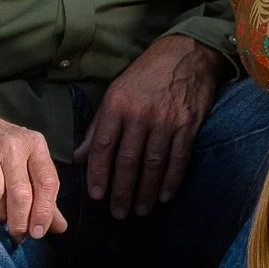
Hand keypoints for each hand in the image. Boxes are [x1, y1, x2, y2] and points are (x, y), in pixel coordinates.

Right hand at [0, 93, 65, 238]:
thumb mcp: (26, 162)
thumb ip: (43, 195)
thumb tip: (60, 227)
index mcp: (34, 144)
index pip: (47, 182)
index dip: (44, 211)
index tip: (38, 232)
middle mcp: (12, 143)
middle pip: (21, 192)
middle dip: (20, 221)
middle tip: (17, 235)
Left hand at [73, 35, 229, 218]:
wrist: (186, 54)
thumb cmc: (145, 75)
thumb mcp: (115, 92)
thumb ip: (98, 126)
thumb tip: (80, 157)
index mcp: (117, 104)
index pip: (103, 145)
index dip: (98, 173)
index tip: (95, 195)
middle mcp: (141, 113)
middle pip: (127, 160)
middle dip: (121, 190)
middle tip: (117, 213)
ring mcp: (167, 119)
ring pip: (153, 163)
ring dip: (145, 191)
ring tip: (139, 210)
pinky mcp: (189, 124)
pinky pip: (179, 158)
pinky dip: (171, 180)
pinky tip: (164, 196)